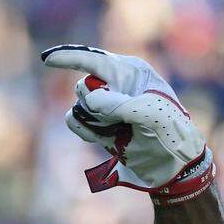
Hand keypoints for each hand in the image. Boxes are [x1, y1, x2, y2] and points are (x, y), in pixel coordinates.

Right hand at [42, 44, 215, 204]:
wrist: (175, 165)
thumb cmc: (171, 133)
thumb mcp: (153, 115)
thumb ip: (121, 105)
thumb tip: (91, 101)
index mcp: (132, 71)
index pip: (94, 59)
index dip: (69, 58)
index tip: (48, 60)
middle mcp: (117, 83)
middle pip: (83, 85)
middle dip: (96, 104)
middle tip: (122, 120)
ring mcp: (107, 104)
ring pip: (79, 105)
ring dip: (94, 120)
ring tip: (120, 131)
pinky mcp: (100, 123)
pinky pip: (74, 120)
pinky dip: (83, 129)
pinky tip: (104, 138)